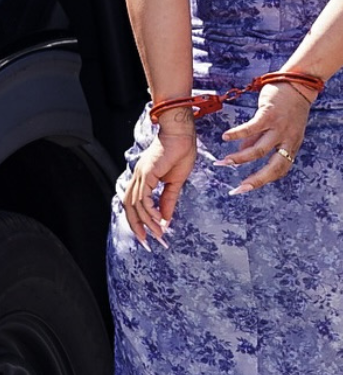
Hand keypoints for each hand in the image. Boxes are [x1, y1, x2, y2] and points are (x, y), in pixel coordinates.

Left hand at [122, 117, 196, 247]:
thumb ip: (169, 200)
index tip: (151, 235)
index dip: (140, 221)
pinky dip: (149, 211)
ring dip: (146, 222)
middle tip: (147, 242)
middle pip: (129, 208)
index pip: (135, 205)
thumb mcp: (176, 181)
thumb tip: (165, 218)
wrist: (182, 133)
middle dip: (137, 227)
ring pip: (135, 205)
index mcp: (143, 179)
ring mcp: (140, 176)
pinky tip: (158, 219)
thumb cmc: (181, 151)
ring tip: (157, 234)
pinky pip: (144, 198)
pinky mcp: (146, 174)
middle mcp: (137, 178)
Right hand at [218, 81, 313, 194]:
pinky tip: (225, 137)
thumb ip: (259, 140)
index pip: (281, 170)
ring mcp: (279, 127)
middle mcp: (288, 139)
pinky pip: (252, 128)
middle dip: (255, 180)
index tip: (245, 188)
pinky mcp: (269, 114)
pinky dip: (237, 134)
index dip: (264, 181)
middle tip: (238, 189)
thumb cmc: (287, 107)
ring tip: (224, 162)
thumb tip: (240, 152)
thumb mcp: (279, 128)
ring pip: (259, 150)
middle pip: (274, 167)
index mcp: (292, 145)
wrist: (298, 84)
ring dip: (239, 158)